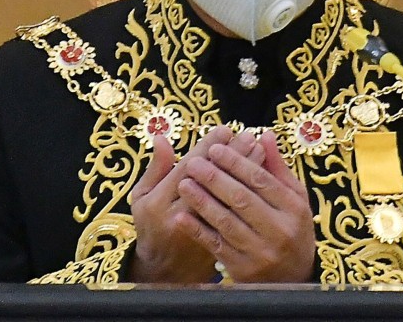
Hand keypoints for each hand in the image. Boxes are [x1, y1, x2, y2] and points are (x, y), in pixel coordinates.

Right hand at [128, 126, 264, 282]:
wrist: (163, 271)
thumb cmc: (151, 225)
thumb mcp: (142, 197)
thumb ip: (155, 168)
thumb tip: (162, 137)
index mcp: (159, 203)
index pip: (187, 169)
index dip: (207, 148)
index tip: (224, 130)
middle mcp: (179, 218)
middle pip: (211, 183)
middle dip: (232, 157)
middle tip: (249, 135)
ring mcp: (200, 233)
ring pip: (227, 199)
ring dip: (245, 173)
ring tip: (260, 149)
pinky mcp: (216, 244)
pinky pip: (237, 214)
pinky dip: (250, 194)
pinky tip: (260, 178)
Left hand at [177, 130, 315, 282]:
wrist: (294, 279)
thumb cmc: (293, 230)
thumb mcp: (295, 199)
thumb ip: (279, 169)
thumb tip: (264, 135)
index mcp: (294, 209)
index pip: (262, 180)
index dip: (237, 162)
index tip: (216, 148)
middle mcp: (279, 231)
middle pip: (242, 199)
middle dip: (214, 178)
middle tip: (193, 162)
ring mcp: (261, 252)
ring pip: (227, 222)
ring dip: (202, 201)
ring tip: (184, 183)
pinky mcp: (243, 269)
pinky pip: (216, 246)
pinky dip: (198, 231)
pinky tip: (182, 217)